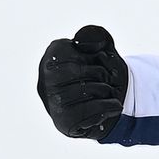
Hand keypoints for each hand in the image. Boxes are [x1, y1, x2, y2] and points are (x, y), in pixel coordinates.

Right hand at [37, 25, 127, 139]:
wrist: (112, 101)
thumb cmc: (102, 73)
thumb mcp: (103, 48)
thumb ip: (94, 37)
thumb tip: (82, 41)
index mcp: (52, 58)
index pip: (79, 49)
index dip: (97, 56)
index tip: (97, 61)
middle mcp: (46, 81)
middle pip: (83, 71)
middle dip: (104, 74)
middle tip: (106, 79)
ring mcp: (53, 103)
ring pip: (89, 90)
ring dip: (108, 90)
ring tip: (106, 92)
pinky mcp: (64, 122)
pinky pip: (92, 111)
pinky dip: (110, 106)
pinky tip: (112, 105)